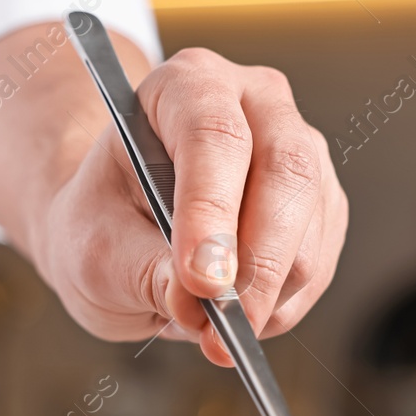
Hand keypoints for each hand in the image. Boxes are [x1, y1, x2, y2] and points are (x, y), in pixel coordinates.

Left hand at [32, 47, 348, 366]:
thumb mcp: (94, 250)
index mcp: (187, 84)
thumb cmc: (102, 222)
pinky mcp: (321, 206)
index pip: (214, 135)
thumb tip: (197, 302)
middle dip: (257, 265)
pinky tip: (233, 318)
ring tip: (204, 328)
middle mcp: (255, 103)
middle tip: (222, 330)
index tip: (200, 280)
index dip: (211, 210)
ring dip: (264, 298)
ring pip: (310, 229)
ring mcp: (299, 151)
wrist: (119, 229)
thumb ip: (143, 272)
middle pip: (287, 172)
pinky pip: (318, 267)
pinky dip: (278, 308)